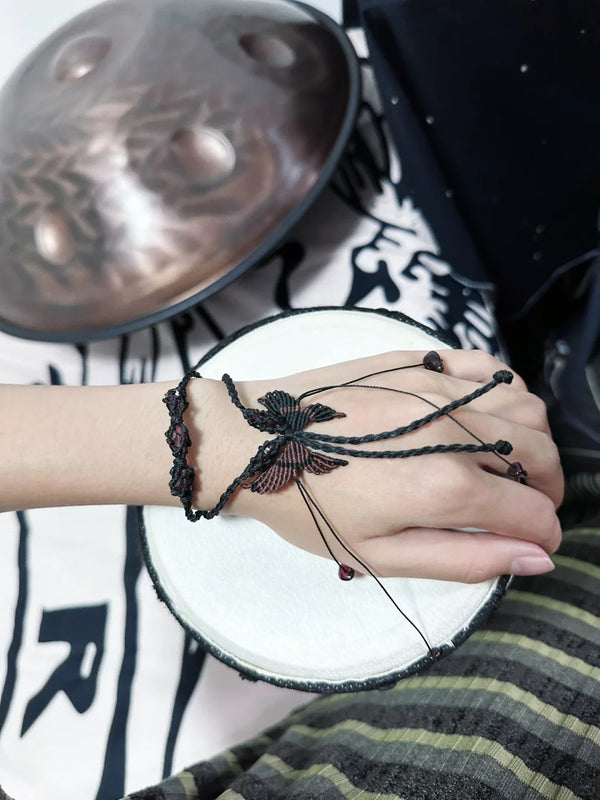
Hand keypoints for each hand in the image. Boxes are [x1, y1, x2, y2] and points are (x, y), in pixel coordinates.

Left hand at [187, 349, 562, 582]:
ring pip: (527, 410)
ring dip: (533, 444)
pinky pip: (490, 368)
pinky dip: (507, 394)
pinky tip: (486, 417)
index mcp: (445, 487)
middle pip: (541, 457)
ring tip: (507, 467)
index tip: (535, 541)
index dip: (543, 534)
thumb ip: (465, 559)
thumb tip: (537, 559)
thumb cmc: (310, 505)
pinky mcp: (419, 362)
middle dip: (548, 490)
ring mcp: (437, 388)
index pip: (533, 511)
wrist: (255, 441)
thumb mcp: (380, 555)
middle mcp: (453, 429)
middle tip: (526, 508)